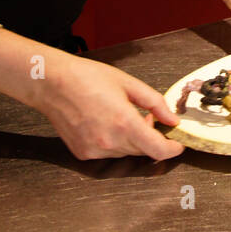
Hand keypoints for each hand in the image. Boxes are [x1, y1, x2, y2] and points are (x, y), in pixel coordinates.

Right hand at [33, 51, 183, 160]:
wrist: (52, 83)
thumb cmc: (88, 78)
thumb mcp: (129, 83)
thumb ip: (155, 103)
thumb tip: (172, 120)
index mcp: (124, 123)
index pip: (158, 150)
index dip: (172, 149)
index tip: (178, 144)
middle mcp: (110, 141)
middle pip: (143, 151)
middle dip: (151, 137)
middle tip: (146, 116)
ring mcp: (95, 150)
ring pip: (126, 153)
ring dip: (132, 140)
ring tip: (124, 116)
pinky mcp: (83, 153)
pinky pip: (108, 153)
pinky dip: (114, 142)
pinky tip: (107, 123)